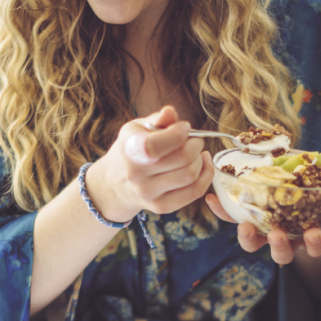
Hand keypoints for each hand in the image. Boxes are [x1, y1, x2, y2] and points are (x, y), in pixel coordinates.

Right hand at [85, 106, 213, 220]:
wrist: (114, 185)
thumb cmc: (130, 151)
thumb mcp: (135, 130)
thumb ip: (156, 120)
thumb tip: (171, 113)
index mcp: (129, 151)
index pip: (158, 144)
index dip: (179, 133)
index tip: (184, 128)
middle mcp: (136, 175)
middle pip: (182, 158)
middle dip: (195, 144)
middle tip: (194, 140)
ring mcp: (149, 194)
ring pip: (191, 175)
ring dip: (201, 160)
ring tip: (196, 152)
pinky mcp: (161, 207)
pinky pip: (194, 192)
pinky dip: (205, 175)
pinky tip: (202, 164)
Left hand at [205, 191, 320, 264]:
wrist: (299, 187)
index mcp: (309, 234)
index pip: (313, 247)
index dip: (314, 244)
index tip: (314, 233)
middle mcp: (286, 238)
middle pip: (281, 254)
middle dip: (280, 247)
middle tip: (279, 235)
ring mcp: (264, 230)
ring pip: (254, 244)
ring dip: (249, 239)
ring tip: (246, 228)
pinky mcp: (246, 216)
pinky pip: (231, 217)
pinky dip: (221, 211)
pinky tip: (212, 199)